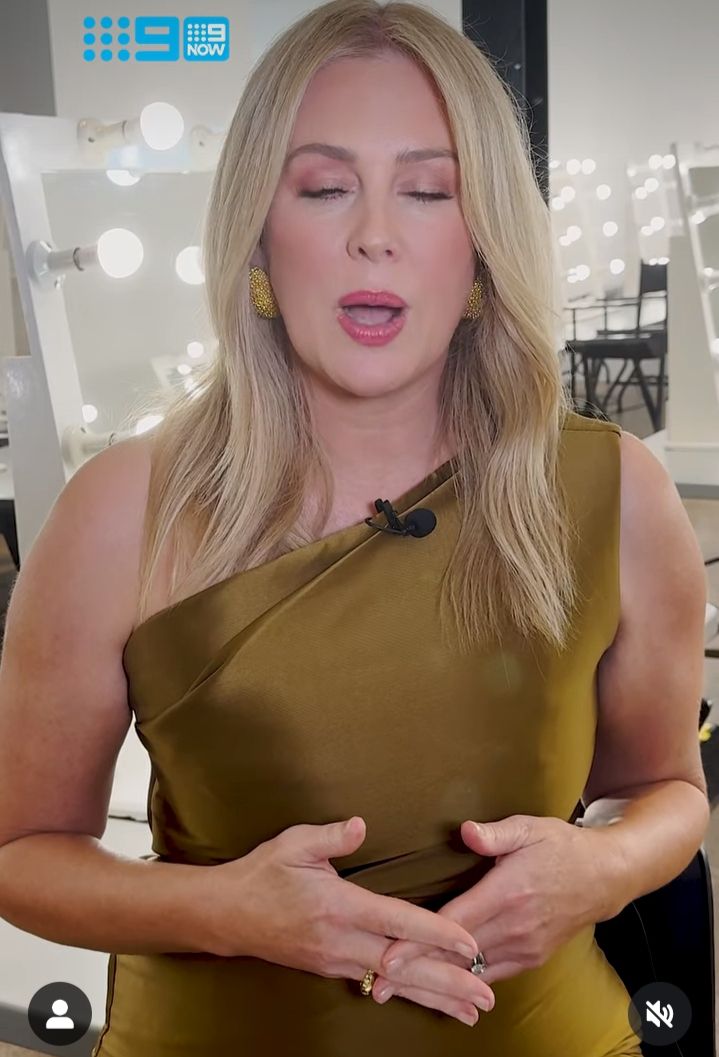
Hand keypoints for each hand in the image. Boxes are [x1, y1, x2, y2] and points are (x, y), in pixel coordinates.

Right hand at [200, 815, 491, 1025]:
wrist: (226, 914)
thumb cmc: (264, 872)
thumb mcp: (294, 844)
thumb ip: (331, 837)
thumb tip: (361, 825)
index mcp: (338, 907)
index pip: (397, 922)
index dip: (436, 934)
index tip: (470, 944)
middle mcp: (341, 941)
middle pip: (405, 966)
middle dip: (449, 982)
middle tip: (487, 997)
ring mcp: (336, 960)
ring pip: (396, 983)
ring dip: (436, 997)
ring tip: (472, 1012)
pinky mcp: (332, 968)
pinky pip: (379, 984)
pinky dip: (410, 994)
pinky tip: (431, 1002)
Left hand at [371, 814, 625, 1002]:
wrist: (604, 877)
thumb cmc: (560, 846)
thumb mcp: (529, 828)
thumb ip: (495, 833)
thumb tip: (465, 831)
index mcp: (508, 893)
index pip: (455, 923)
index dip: (420, 942)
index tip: (390, 955)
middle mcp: (515, 927)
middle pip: (456, 955)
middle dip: (416, 969)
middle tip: (377, 981)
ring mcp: (524, 947)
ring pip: (472, 971)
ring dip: (436, 979)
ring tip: (397, 988)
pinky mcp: (530, 958)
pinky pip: (491, 975)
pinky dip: (464, 982)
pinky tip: (439, 987)